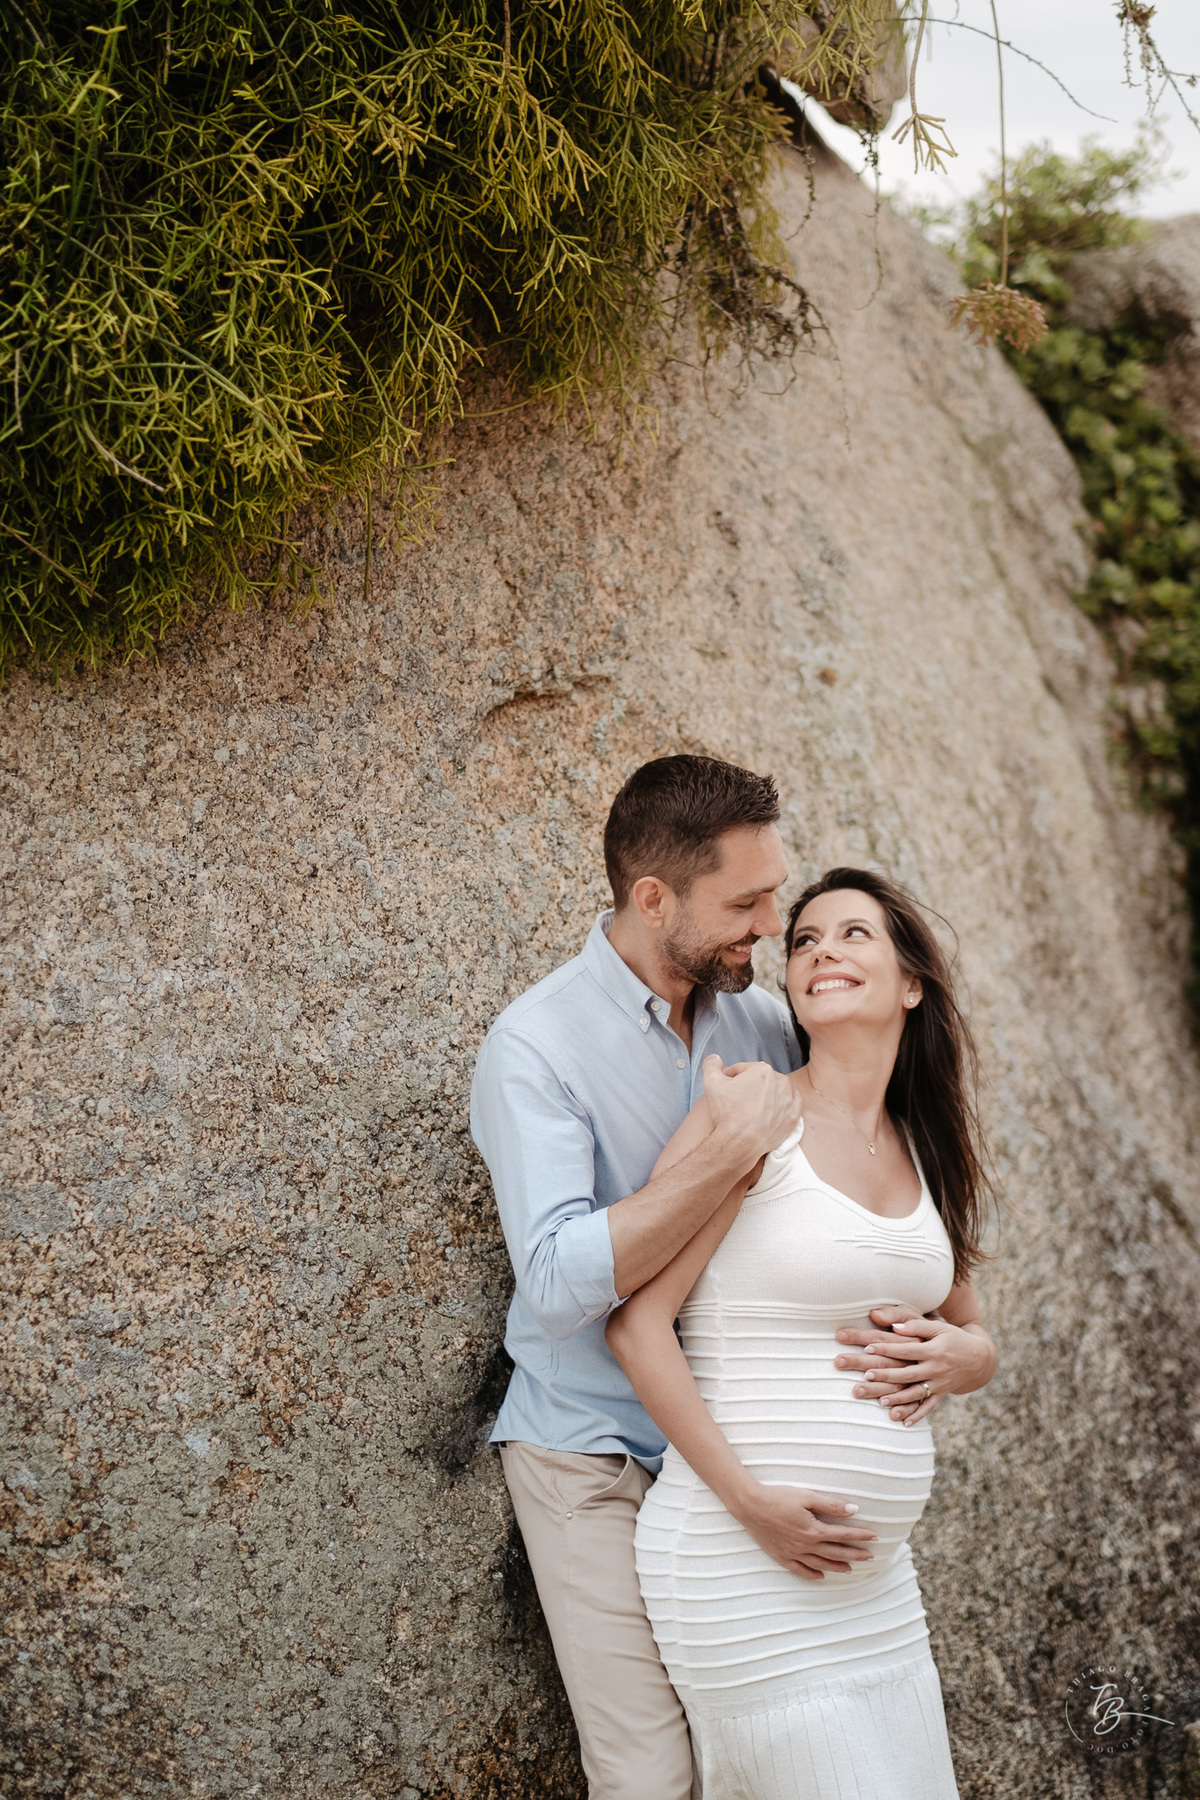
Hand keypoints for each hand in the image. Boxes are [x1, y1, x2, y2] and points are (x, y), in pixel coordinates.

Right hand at [702, 1055, 801, 1165]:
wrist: (740, 1143)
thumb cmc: (727, 1112)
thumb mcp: (711, 1082)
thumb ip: (711, 1064)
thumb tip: (715, 1058)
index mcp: (762, 1070)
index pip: (742, 1069)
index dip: (730, 1077)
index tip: (725, 1086)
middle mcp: (780, 1082)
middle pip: (760, 1079)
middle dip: (749, 1085)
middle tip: (737, 1098)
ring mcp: (789, 1101)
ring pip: (776, 1090)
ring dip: (767, 1094)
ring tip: (752, 1105)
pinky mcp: (793, 1117)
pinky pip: (791, 1105)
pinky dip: (783, 1105)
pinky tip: (772, 1109)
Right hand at [734, 1481, 877, 1580]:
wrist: (750, 1505)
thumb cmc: (778, 1497)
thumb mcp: (806, 1496)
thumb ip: (830, 1505)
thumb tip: (854, 1510)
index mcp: (814, 1530)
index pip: (843, 1535)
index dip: (860, 1536)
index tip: (875, 1537)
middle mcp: (806, 1545)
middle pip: (836, 1553)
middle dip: (855, 1554)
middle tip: (870, 1557)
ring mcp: (793, 1553)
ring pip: (821, 1564)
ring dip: (838, 1567)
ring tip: (851, 1569)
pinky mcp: (781, 1556)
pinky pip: (800, 1570)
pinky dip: (812, 1574)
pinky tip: (821, 1575)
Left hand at [836, 1305, 994, 1424]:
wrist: (979, 1358)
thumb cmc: (954, 1338)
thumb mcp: (938, 1327)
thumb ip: (916, 1326)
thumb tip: (894, 1326)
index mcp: (933, 1350)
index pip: (906, 1350)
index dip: (887, 1349)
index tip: (868, 1348)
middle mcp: (936, 1368)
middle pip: (907, 1373)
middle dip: (887, 1375)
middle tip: (867, 1374)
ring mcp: (939, 1383)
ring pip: (916, 1393)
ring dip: (898, 1398)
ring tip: (880, 1401)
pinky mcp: (942, 1393)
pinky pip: (929, 1407)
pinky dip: (918, 1415)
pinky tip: (904, 1423)